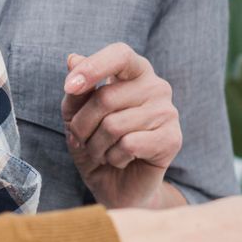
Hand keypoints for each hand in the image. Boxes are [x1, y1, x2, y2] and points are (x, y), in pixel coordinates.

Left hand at [60, 45, 185, 209]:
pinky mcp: (172, 139)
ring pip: (114, 125)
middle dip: (83, 126)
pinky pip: (129, 144)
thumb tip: (72, 58)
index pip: (120, 54)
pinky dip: (114, 158)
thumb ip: (76, 90)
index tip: (69, 87)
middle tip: (83, 140)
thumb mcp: (76, 115)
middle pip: (106, 97)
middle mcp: (156, 86)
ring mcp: (168, 112)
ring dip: (97, 146)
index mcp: (135, 72)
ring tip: (103, 152)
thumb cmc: (97, 143)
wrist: (117, 186)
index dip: (93, 68)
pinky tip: (121, 160)